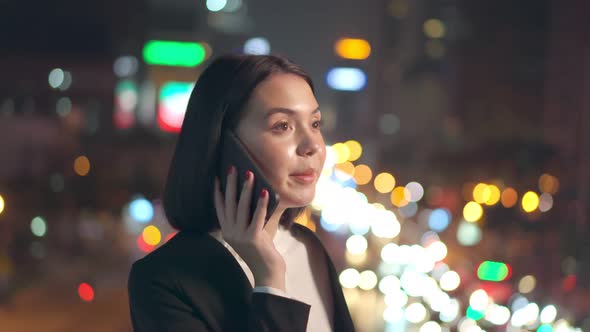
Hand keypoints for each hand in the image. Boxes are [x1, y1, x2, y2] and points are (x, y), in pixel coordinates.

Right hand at [213, 166, 285, 290]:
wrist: (268, 272)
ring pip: (242, 208)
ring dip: (246, 190)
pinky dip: (260, 204)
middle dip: (231, 184)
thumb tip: (256, 195)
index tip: (217, 176)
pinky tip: (264, 192)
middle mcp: (230, 232)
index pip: (219, 207)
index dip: (217, 192)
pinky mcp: (253, 238)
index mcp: (227, 231)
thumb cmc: (262, 250)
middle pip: (229, 203)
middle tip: (233, 168)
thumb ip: (250, 218)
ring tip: (250, 175)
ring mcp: (240, 236)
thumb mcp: (252, 232)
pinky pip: (257, 217)